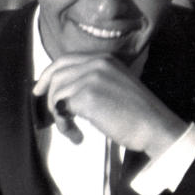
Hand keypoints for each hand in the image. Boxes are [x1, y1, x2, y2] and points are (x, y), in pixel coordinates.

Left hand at [33, 53, 187, 157]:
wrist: (154, 126)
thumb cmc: (137, 114)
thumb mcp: (115, 85)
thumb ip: (92, 81)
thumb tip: (63, 90)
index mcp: (104, 59)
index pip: (65, 60)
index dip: (48, 75)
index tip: (40, 90)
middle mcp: (96, 63)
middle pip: (56, 76)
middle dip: (49, 98)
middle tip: (54, 116)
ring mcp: (91, 78)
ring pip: (55, 94)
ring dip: (59, 117)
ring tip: (72, 130)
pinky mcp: (86, 96)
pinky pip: (60, 109)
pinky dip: (64, 126)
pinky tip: (77, 135)